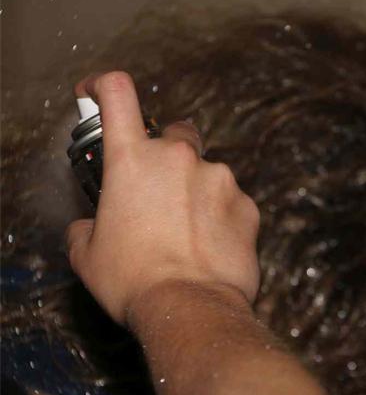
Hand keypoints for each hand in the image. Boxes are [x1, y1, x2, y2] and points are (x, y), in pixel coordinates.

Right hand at [65, 71, 259, 324]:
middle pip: (176, 133)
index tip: (98, 93)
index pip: (117, 94)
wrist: (191, 308)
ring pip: (207, 171)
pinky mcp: (249, 204)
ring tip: (186, 234)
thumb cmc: (133, 281)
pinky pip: (232, 200)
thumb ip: (88, 225)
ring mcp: (220, 178)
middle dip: (168, 154)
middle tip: (158, 191)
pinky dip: (221, 215)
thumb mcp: (87, 255)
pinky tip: (211, 246)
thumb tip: (92, 227)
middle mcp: (179, 158)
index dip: (104, 86)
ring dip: (196, 191)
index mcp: (132, 160)